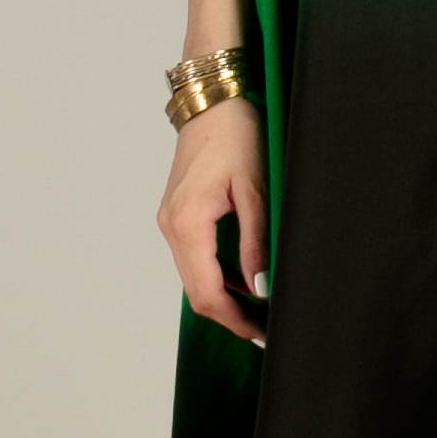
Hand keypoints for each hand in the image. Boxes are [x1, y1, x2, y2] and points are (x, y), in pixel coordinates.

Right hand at [158, 96, 268, 345]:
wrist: (212, 103)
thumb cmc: (235, 136)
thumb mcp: (254, 189)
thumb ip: (255, 241)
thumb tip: (259, 286)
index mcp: (188, 223)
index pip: (207, 292)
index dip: (234, 320)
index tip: (261, 333)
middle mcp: (171, 227)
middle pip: (197, 291)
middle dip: (230, 315)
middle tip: (265, 330)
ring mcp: (171, 222)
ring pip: (194, 277)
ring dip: (224, 298)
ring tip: (260, 311)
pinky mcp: (178, 216)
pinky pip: (195, 258)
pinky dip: (217, 276)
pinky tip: (245, 281)